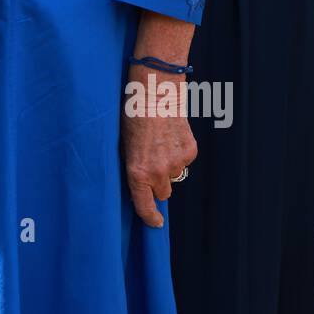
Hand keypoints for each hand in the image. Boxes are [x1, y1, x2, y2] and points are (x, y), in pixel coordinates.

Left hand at [121, 65, 195, 227]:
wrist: (155, 90)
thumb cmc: (132, 113)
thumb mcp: (122, 144)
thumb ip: (131, 166)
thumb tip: (138, 181)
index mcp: (137, 172)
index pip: (145, 205)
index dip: (150, 217)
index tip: (155, 223)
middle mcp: (158, 172)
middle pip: (163, 192)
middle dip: (157, 184)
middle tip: (151, 164)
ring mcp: (177, 162)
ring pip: (175, 176)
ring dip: (168, 166)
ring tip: (160, 143)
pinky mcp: (190, 151)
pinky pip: (184, 161)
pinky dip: (179, 153)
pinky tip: (170, 135)